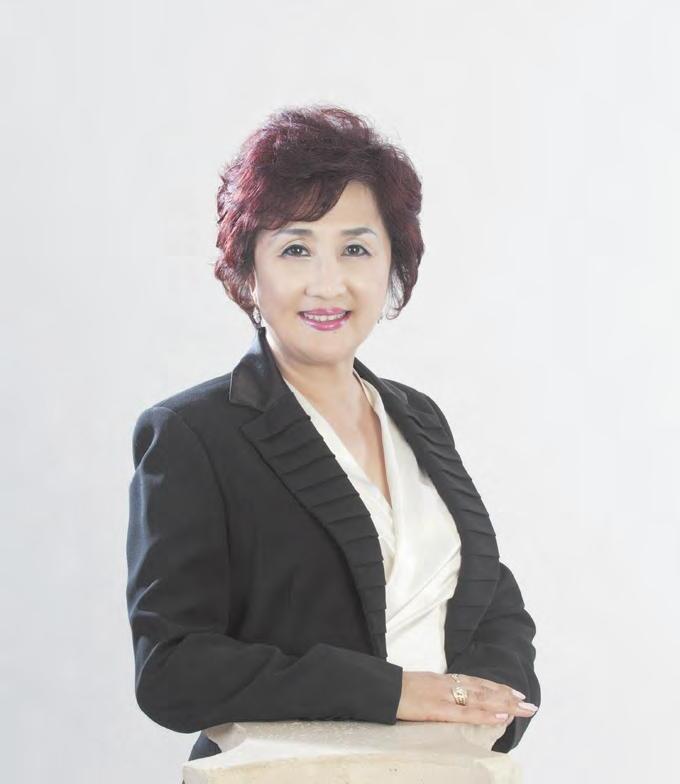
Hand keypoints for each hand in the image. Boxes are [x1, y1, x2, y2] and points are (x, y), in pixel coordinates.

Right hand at [396, 671, 538, 725]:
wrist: (381, 688)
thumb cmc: (397, 689)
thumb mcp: (420, 685)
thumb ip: (437, 690)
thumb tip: (450, 696)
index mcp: (443, 679)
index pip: (476, 682)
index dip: (496, 687)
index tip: (514, 692)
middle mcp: (448, 684)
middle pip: (484, 690)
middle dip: (508, 697)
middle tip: (529, 704)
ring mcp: (444, 695)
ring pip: (481, 699)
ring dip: (505, 704)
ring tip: (523, 709)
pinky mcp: (438, 709)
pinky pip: (466, 713)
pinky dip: (486, 714)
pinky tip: (501, 716)